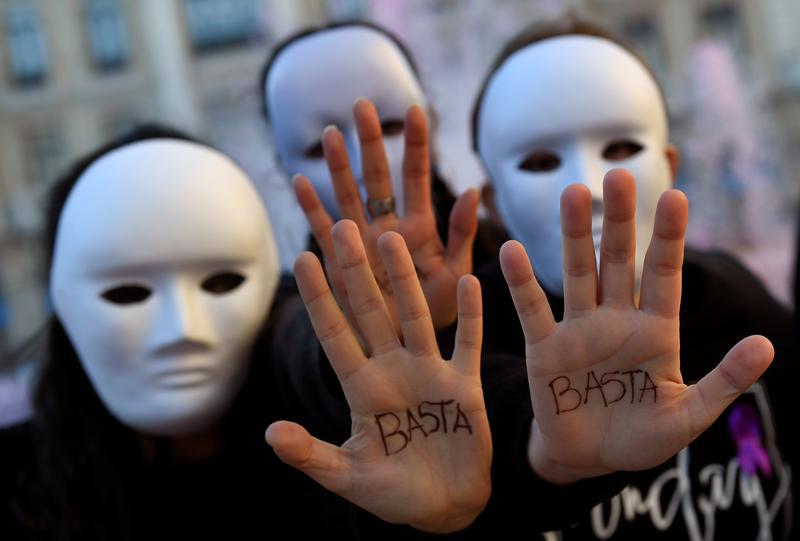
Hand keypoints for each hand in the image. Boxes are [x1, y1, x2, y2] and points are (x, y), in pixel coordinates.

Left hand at [265, 220, 491, 532]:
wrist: (445, 506)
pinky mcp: (464, 384)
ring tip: (392, 238)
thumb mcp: (346, 476)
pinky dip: (471, 315)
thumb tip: (271, 432)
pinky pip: (468, 342)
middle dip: (357, 271)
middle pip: (371, 311)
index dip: (319, 298)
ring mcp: (429, 372)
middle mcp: (393, 370)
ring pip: (415, 315)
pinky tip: (472, 280)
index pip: (334, 334)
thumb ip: (311, 454)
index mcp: (361, 388)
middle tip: (344, 226)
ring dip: (405, 278)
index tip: (305, 259)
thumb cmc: (391, 493)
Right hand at [293, 98, 478, 343]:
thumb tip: (472, 190)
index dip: (416, 145)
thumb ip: (462, 234)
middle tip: (363, 105)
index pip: (417, 178)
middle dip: (371, 142)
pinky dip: (310, 207)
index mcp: (418, 227)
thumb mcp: (454, 273)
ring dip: (338, 165)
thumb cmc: (434, 312)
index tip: (416, 110)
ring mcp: (359, 241)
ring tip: (333, 134)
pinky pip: (320, 228)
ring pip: (347, 195)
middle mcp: (386, 226)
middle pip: (377, 177)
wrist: (402, 345)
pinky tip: (299, 181)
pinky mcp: (337, 260)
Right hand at [499, 169, 773, 484]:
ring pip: (578, 274)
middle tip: (618, 176)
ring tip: (573, 193)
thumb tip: (768, 344)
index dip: (670, 237)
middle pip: (619, 261)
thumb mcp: (689, 414)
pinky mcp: (544, 348)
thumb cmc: (642, 437)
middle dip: (620, 220)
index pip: (665, 275)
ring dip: (574, 235)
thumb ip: (724, 380)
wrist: (589, 460)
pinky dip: (522, 282)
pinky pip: (532, 310)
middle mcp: (617, 320)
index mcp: (656, 331)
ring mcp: (579, 330)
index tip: (676, 195)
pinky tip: (512, 250)